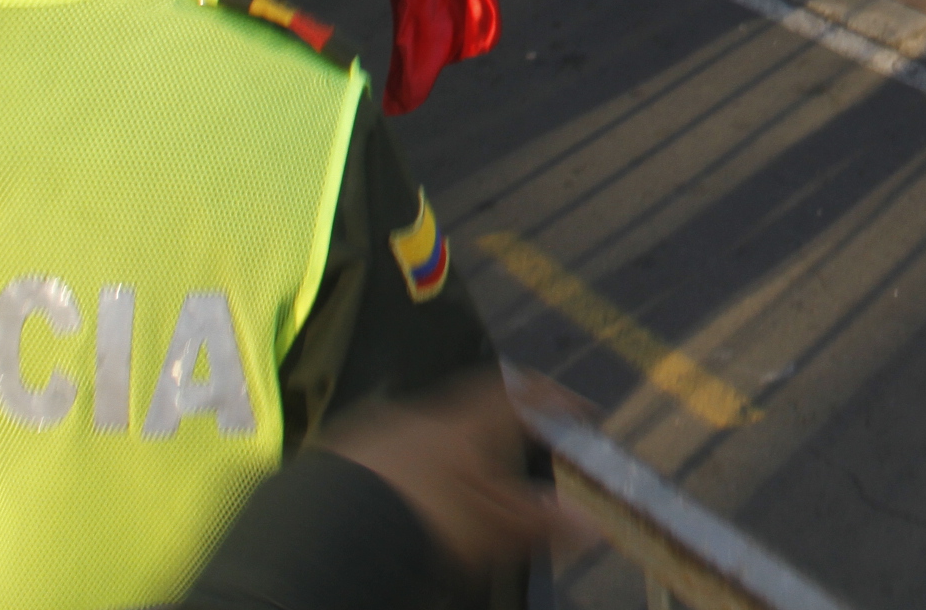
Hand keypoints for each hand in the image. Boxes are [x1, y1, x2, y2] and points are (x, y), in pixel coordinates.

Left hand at [314, 371, 567, 575]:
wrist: (332, 529)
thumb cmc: (425, 521)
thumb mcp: (491, 530)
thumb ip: (541, 522)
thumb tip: (593, 521)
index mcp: (468, 425)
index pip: (520, 396)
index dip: (552, 397)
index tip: (577, 405)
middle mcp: (425, 416)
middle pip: (472, 406)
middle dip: (497, 421)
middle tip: (517, 440)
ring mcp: (381, 432)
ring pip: (429, 426)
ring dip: (451, 442)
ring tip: (462, 471)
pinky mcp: (345, 454)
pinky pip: (391, 445)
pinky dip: (410, 459)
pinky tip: (408, 485)